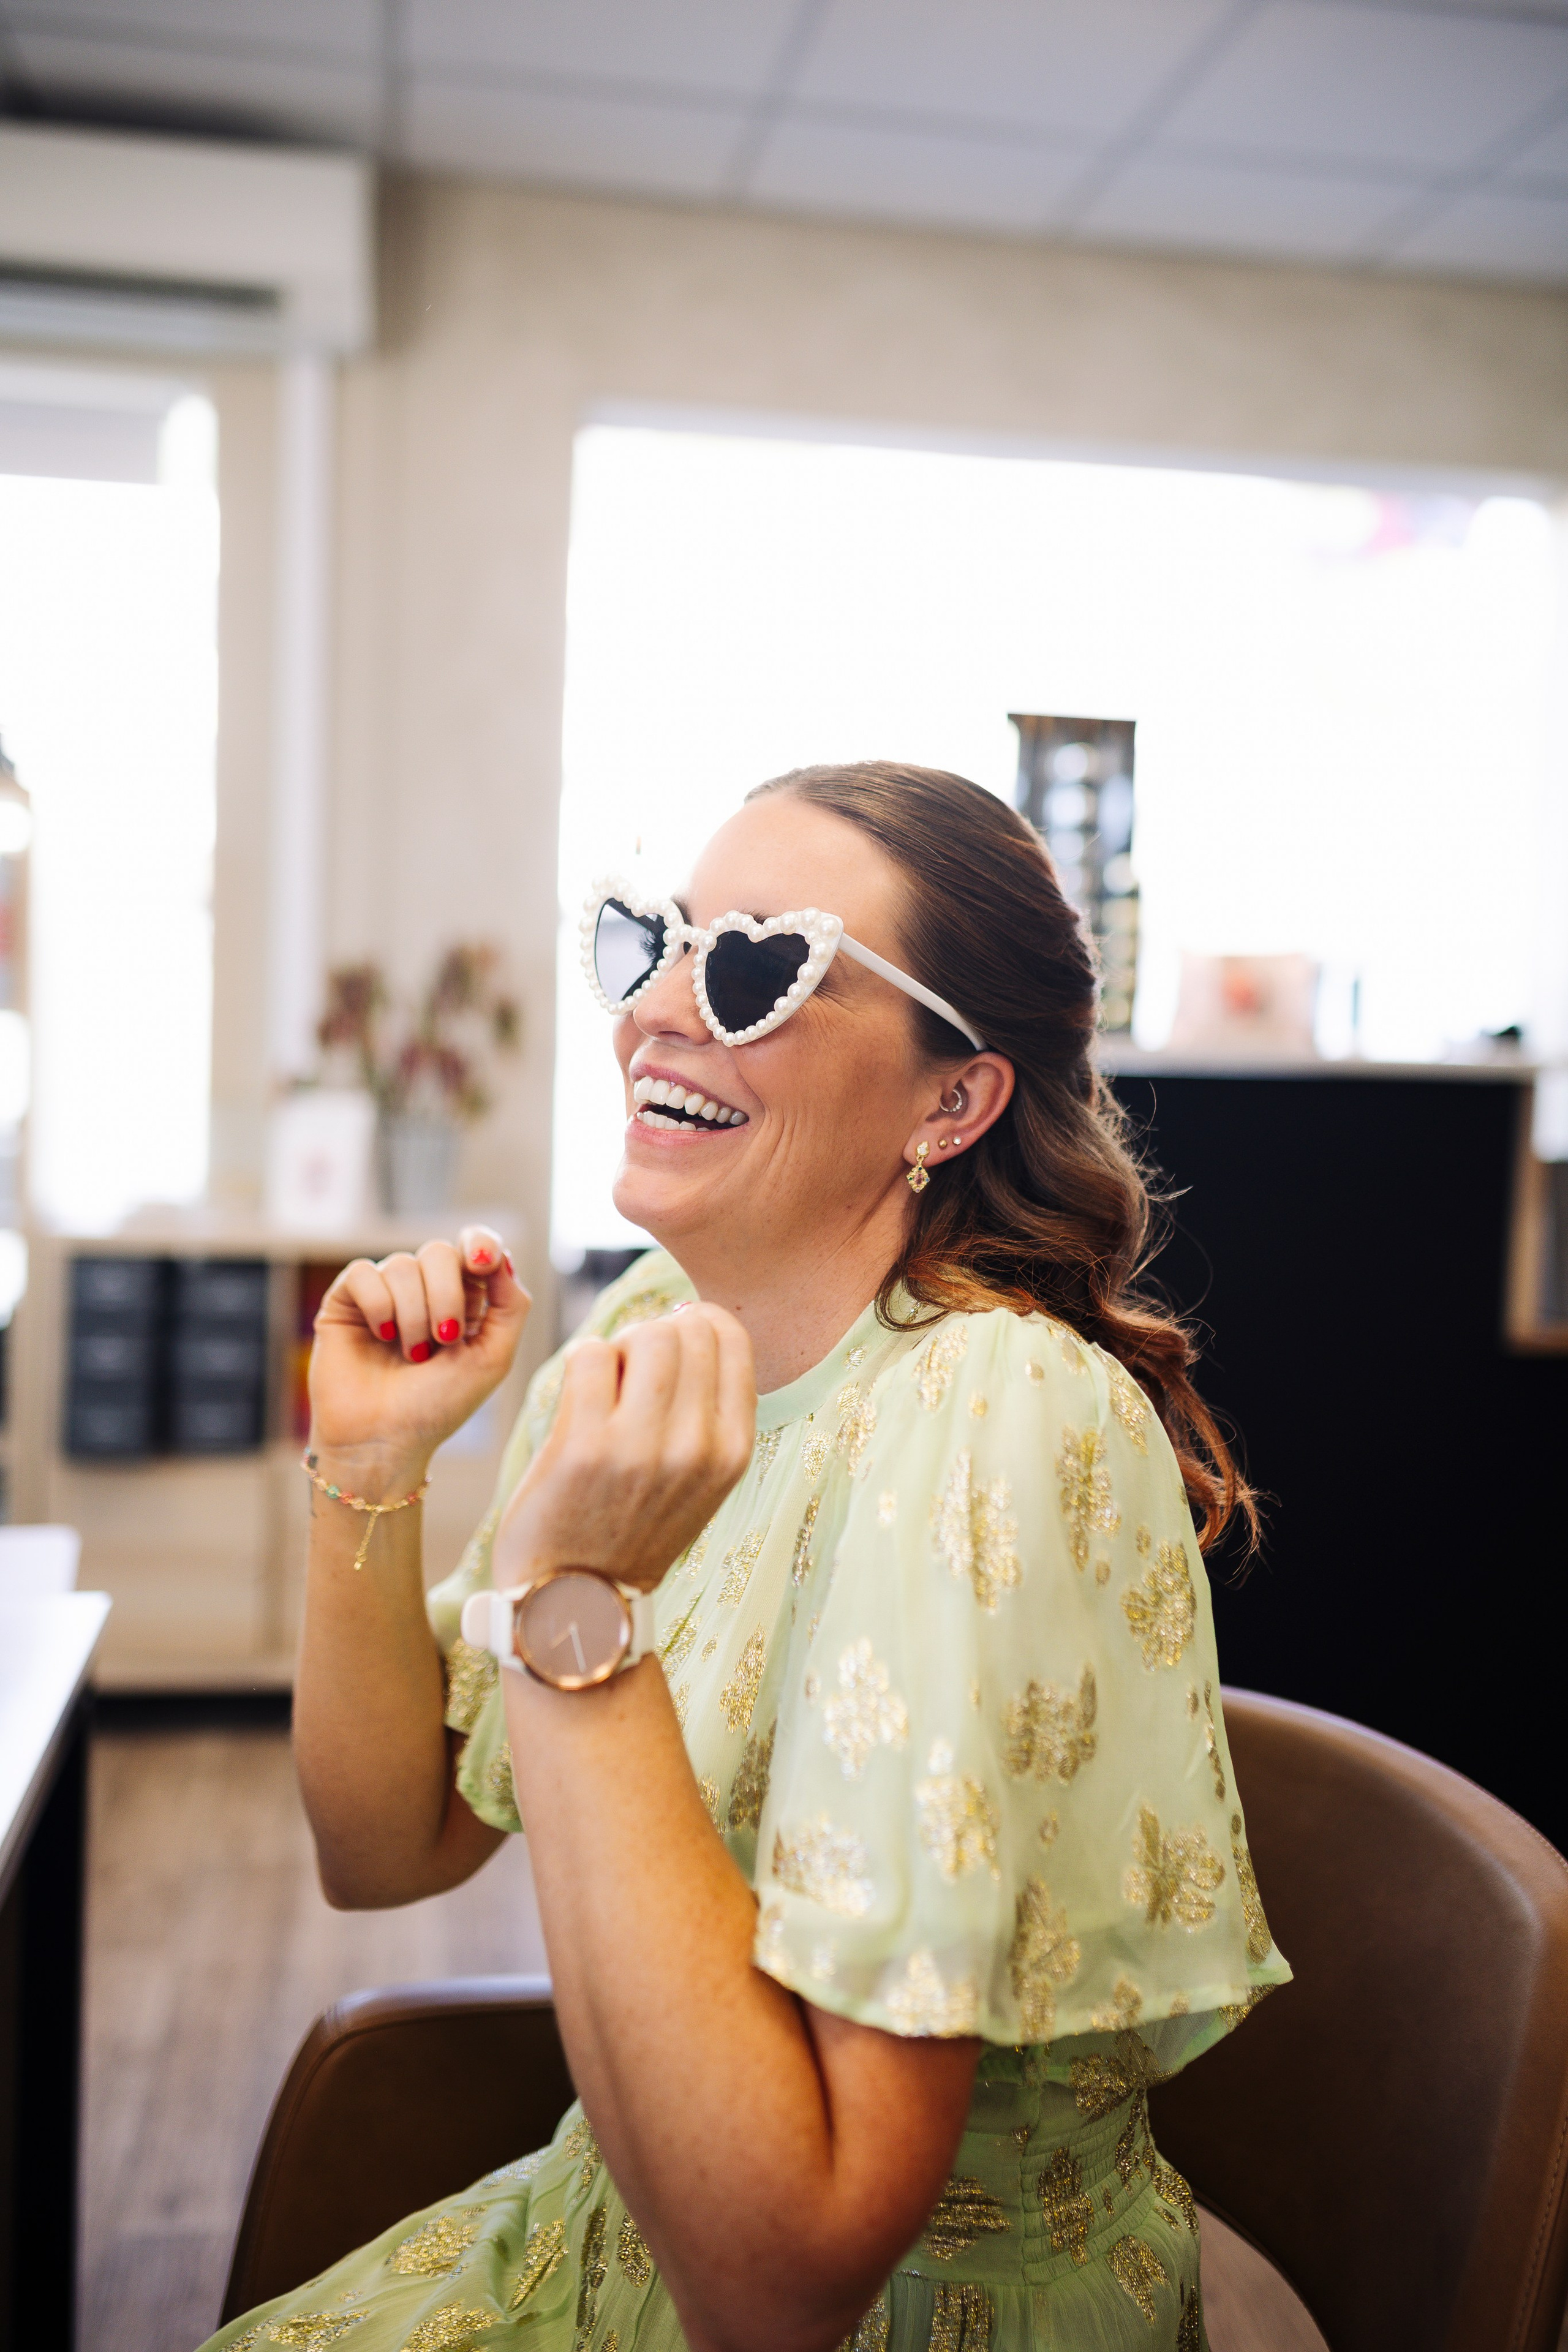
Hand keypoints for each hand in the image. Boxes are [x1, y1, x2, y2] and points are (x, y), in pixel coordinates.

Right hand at [307, 1226, 529, 1491]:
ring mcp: (385, 1293)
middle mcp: (424, 1290)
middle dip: (446, 1296)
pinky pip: (364, 1273)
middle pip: (440, 1252)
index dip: (480, 1243)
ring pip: (402, 1264)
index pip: (475, 1246)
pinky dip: (379, 1305)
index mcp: (465, 1299)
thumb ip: (510, 1305)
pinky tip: (382, 1337)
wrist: (383, 1441)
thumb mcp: (493, 1359)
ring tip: (411, 1355)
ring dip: (414, 1314)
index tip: (482, 1261)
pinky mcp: (347, 1300)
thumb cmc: (439, 1406)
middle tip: (444, 1340)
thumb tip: (502, 1253)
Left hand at [493, 1302, 754, 1593]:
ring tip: (605, 1386)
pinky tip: (578, 1401)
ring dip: (618, 1348)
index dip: (696, 1326)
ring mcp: (641, 1447)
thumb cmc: (632, 1527)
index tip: (671, 1351)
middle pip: (684, 1330)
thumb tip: (690, 1318)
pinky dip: (581, 1363)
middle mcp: (696, 1448)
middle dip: (652, 1336)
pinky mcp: (584, 1446)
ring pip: (643, 1335)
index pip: (731, 1337)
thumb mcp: (700, 1479)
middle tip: (630, 1373)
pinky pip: (590, 1354)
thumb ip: (707, 1408)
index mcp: (732, 1452)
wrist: (575, 1601)